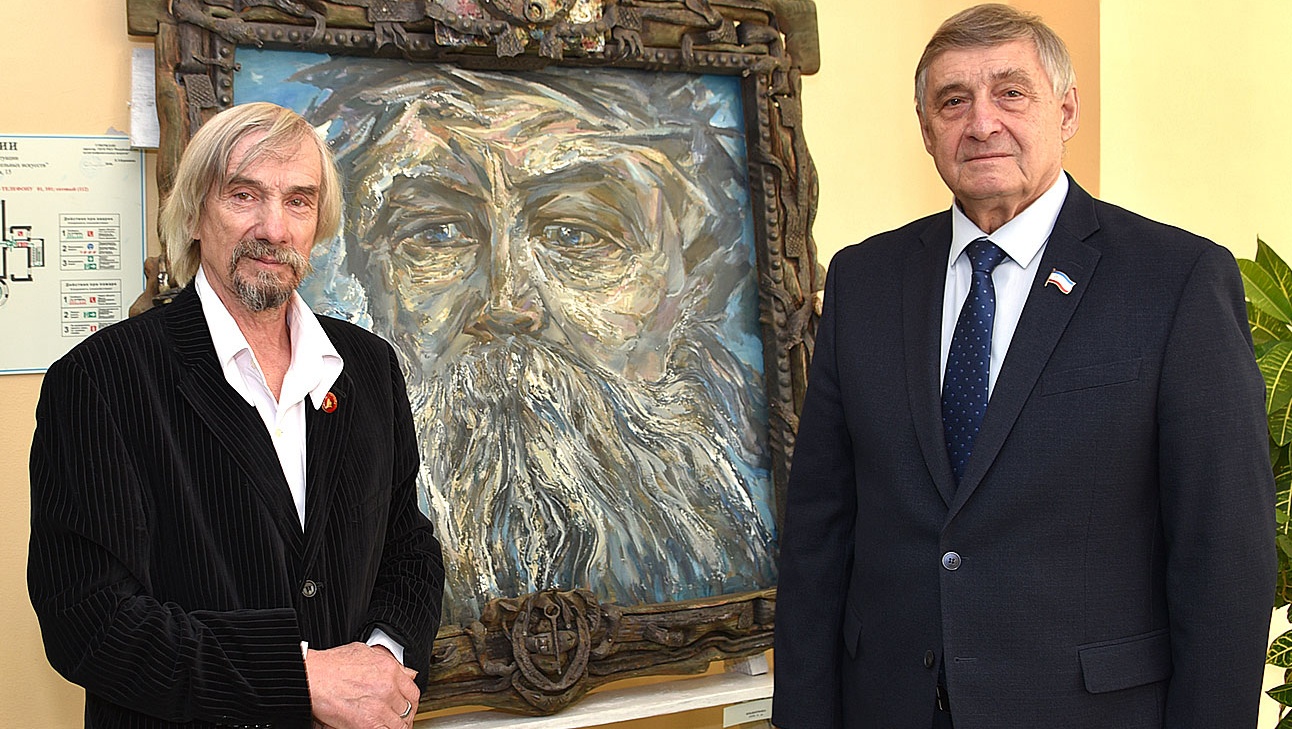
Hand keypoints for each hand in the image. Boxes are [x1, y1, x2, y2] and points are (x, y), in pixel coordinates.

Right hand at [305, 642, 419, 728]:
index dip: (410, 700)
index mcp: (389, 669)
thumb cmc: (330, 665)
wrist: (311, 677)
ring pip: (400, 724)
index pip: (412, 690)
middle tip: (398, 718)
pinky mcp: (367, 724)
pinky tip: (380, 728)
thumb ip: (386, 661)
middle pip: (408, 708)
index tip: (406, 704)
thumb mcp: (364, 652)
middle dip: (404, 714)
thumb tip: (404, 670)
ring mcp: (379, 707)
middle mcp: (388, 688)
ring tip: (389, 725)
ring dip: (396, 726)